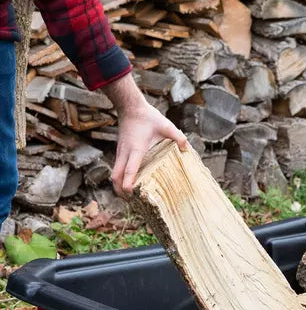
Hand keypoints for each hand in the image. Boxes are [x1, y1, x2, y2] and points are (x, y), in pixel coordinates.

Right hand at [102, 73, 189, 195]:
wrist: (130, 108)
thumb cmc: (148, 117)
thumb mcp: (167, 126)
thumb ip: (178, 137)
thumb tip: (188, 149)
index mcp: (136, 149)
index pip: (129, 170)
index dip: (128, 184)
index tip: (130, 194)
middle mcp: (125, 153)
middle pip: (115, 177)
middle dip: (120, 192)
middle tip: (130, 202)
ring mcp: (120, 153)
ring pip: (114, 174)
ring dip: (119, 187)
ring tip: (129, 197)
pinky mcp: (120, 152)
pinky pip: (117, 169)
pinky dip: (120, 178)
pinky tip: (129, 183)